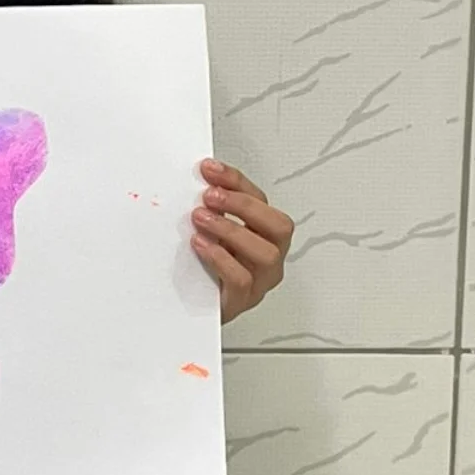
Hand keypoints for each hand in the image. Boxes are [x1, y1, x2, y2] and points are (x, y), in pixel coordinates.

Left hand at [191, 159, 293, 324]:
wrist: (196, 305)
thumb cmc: (208, 266)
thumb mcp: (211, 230)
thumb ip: (210, 208)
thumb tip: (197, 180)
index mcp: (264, 232)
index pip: (260, 199)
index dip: (235, 181)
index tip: (209, 169)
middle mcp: (270, 254)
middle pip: (278, 226)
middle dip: (242, 205)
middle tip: (209, 196)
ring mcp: (261, 279)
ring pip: (266, 254)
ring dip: (231, 230)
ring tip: (201, 219)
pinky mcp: (243, 301)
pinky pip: (242, 280)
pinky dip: (220, 258)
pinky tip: (200, 245)